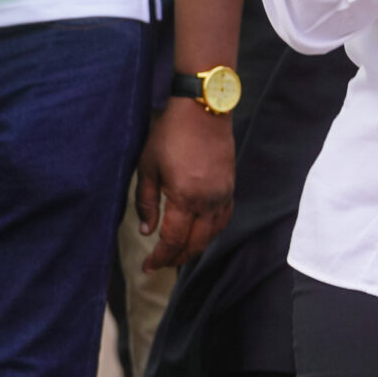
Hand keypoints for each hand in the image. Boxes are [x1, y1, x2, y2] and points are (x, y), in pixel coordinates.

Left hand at [133, 99, 235, 271]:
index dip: (160, 257)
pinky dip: (211, 232)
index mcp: (185, 197)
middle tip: (160, 263)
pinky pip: (224, 218)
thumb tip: (147, 231)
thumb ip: (146, 203)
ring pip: (213, 234)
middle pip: (196, 243)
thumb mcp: (148, 167)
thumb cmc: (170, 135)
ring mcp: (223, 194)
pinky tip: (200, 232)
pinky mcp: (230, 186)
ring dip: (195, 247)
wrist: (203, 109)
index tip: (147, 267)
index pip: (173, 240)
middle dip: (177, 258)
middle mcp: (209, 201)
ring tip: (178, 252)